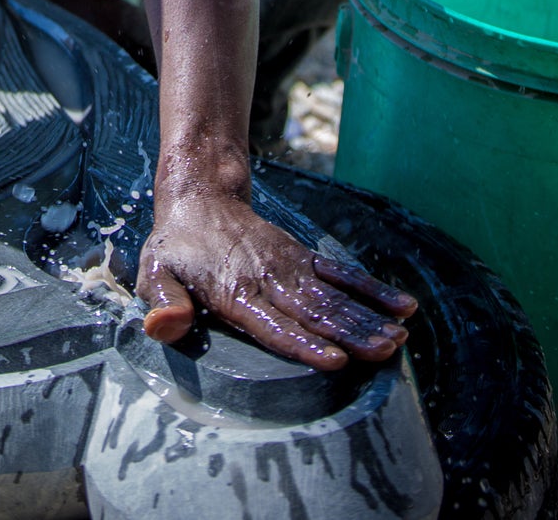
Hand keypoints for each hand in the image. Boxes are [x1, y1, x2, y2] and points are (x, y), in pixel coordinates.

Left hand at [137, 189, 416, 370]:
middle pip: (313, 311)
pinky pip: (340, 275)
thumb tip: (163, 327)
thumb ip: (164, 302)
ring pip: (333, 296)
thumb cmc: (176, 248)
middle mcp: (268, 278)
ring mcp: (290, 266)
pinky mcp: (302, 258)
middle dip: (350, 333)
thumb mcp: (155, 273)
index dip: (303, 342)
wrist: (199, 197)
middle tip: (385, 351)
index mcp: (233, 290)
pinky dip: (370, 289)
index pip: (271, 322)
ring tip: (399, 339)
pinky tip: (401, 307)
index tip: (335, 360)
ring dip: (367, 318)